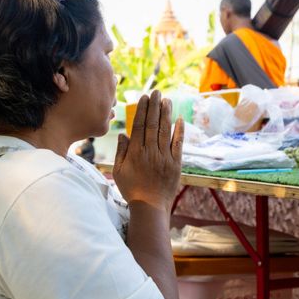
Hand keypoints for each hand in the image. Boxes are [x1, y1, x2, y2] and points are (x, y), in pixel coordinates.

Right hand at [112, 91, 183, 210]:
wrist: (150, 207)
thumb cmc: (132, 190)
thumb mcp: (119, 171)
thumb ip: (121, 151)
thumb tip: (123, 134)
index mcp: (135, 152)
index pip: (139, 125)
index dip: (142, 109)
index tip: (144, 97)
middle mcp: (150, 151)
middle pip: (152, 123)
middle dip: (155, 106)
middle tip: (156, 92)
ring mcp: (164, 157)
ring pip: (165, 130)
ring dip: (166, 113)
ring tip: (167, 100)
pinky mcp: (176, 164)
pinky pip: (178, 144)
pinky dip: (179, 131)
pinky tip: (180, 119)